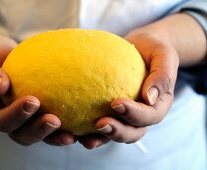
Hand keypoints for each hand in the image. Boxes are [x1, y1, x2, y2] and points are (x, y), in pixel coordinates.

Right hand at [0, 37, 75, 145]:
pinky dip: (69, 128)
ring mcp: (29, 120)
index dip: (15, 116)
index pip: (1, 121)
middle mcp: (12, 120)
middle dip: (38, 131)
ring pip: (42, 136)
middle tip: (54, 120)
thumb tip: (1, 86)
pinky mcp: (44, 114)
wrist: (5, 57)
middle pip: (23, 135)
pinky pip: (56, 125)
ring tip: (72, 134)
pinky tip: (84, 124)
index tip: (33, 100)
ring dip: (56, 136)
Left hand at [79, 26, 178, 148]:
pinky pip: (100, 122)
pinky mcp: (110, 111)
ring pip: (115, 133)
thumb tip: (149, 98)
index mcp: (158, 105)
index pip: (150, 116)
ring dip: (101, 138)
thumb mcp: (164, 55)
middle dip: (117, 132)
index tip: (117, 103)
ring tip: (85, 139)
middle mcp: (142, 114)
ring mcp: (126, 115)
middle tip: (100, 124)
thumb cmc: (154, 50)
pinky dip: (88, 129)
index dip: (134, 114)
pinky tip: (73, 128)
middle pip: (133, 132)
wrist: (143, 47)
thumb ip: (162, 75)